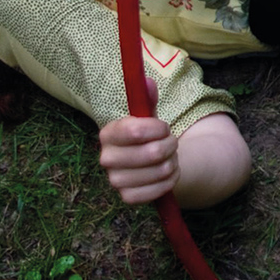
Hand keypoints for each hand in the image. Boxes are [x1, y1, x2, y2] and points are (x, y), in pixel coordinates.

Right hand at [99, 78, 178, 203]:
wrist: (151, 163)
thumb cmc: (148, 135)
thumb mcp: (149, 116)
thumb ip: (147, 99)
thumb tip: (147, 82)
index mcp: (108, 134)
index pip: (134, 130)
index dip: (157, 128)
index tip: (164, 127)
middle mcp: (106, 158)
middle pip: (151, 153)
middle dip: (170, 146)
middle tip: (170, 143)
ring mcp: (115, 180)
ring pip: (159, 171)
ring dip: (173, 162)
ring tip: (169, 157)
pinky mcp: (127, 197)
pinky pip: (158, 190)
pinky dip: (171, 180)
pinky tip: (168, 173)